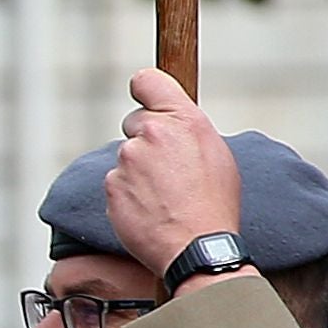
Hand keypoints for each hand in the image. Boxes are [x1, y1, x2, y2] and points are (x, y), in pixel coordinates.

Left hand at [102, 70, 251, 280]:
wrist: (197, 246)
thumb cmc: (214, 203)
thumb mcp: (216, 154)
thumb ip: (187, 131)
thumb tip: (172, 124)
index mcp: (183, 120)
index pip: (147, 81)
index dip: (145, 89)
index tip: (144, 95)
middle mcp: (152, 134)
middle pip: (135, 122)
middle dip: (146, 139)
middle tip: (168, 167)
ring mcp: (127, 160)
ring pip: (126, 157)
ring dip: (138, 171)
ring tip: (164, 195)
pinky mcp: (111, 186)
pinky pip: (116, 183)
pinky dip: (128, 193)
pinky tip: (150, 208)